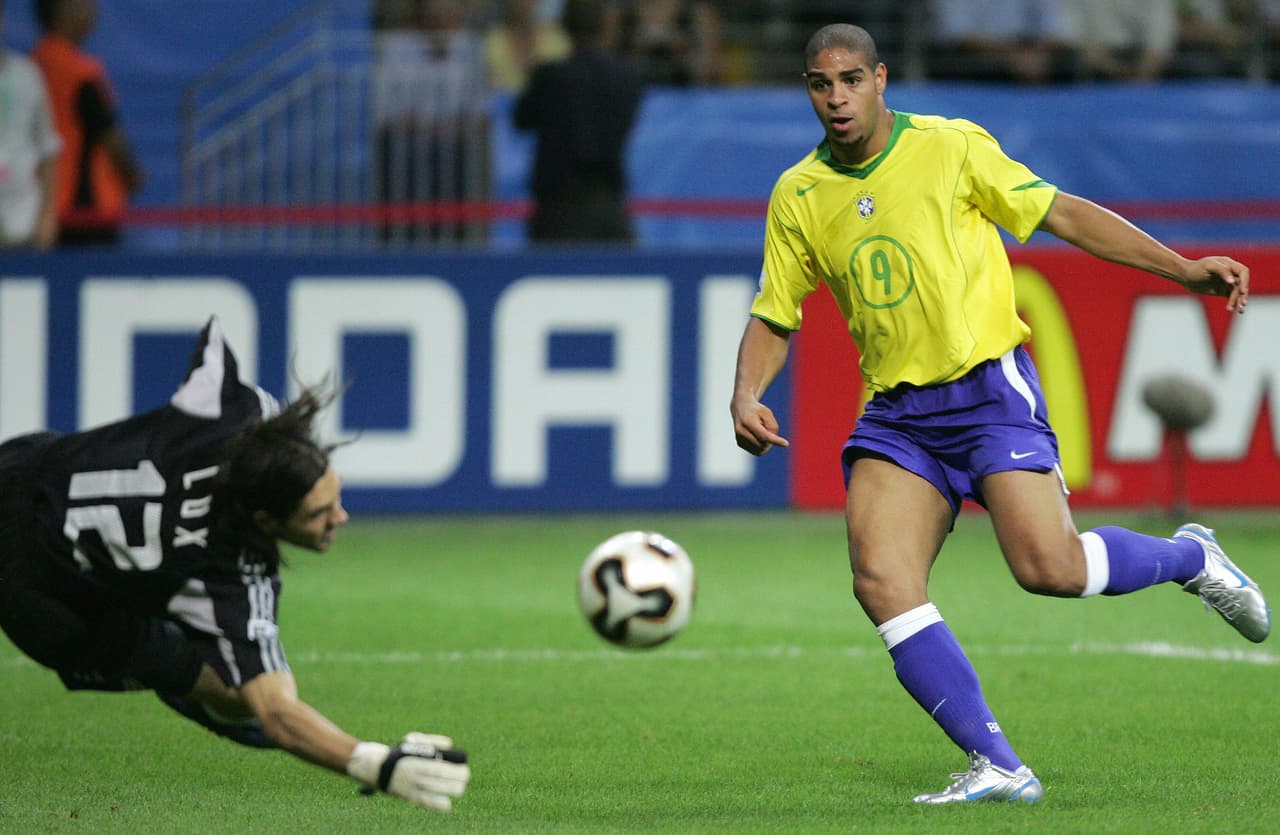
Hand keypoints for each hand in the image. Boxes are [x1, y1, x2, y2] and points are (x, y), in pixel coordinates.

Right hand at [347, 733, 469, 811]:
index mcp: (415, 761)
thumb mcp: (412, 740)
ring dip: (449, 790)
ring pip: (432, 790)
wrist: (377, 767)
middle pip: (437, 780)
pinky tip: (447, 806)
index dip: (453, 771)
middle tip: (466, 776)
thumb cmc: (400, 752)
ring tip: (461, 788)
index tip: (465, 768)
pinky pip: (423, 801)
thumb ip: (431, 741)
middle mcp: (413, 775)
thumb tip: (449, 744)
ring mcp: (410, 787)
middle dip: (454, 779)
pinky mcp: (408, 796)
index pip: (438, 768)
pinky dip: (435, 804)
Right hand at [731, 392, 789, 455]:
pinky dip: (761, 445)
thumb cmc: (756, 410)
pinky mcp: (739, 443)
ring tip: (761, 430)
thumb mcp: (767, 412)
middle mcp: (741, 431)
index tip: (786, 444)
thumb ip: (772, 426)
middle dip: (770, 440)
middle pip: (763, 444)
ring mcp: (739, 438)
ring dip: (766, 443)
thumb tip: (770, 442)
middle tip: (767, 428)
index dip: (775, 440)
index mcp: (748, 421)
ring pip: (760, 450)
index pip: (764, 435)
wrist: (740, 408)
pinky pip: (756, 451)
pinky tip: (756, 435)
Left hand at [1181, 256, 1248, 313]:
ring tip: (1238, 311)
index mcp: (1229, 265)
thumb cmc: (1195, 269)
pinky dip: (1233, 303)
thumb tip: (1232, 281)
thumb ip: (1222, 271)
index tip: (1241, 291)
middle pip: (1241, 284)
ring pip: (1237, 293)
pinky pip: (1232, 298)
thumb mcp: (1208, 266)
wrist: (1185, 276)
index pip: (1243, 272)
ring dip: (1238, 301)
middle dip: (1242, 294)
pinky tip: (1232, 310)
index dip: (1245, 281)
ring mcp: (1227, 282)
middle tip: (1242, 304)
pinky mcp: (1223, 291)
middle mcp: (1231, 273)